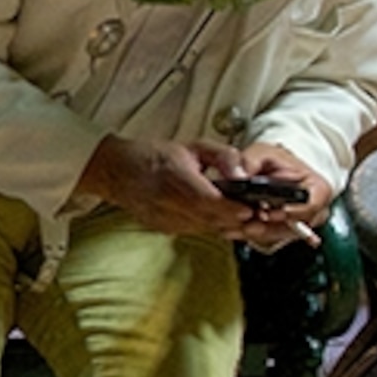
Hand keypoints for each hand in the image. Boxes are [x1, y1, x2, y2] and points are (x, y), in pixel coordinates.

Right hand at [76, 136, 326, 245]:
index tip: (254, 208)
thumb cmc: (153, 155)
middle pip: (214, 220)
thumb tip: (244, 175)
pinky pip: (196, 230)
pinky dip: (212, 226)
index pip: (212, 201)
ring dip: (228, 225)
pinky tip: (221, 218)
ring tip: (246, 218)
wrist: (116, 171)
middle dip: (240, 220)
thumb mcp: (192, 145)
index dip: (236, 208)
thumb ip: (223, 157)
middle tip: (260, 216)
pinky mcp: (164, 228)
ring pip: (208, 229)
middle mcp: (168, 202)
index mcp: (175, 177)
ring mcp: (165, 219)